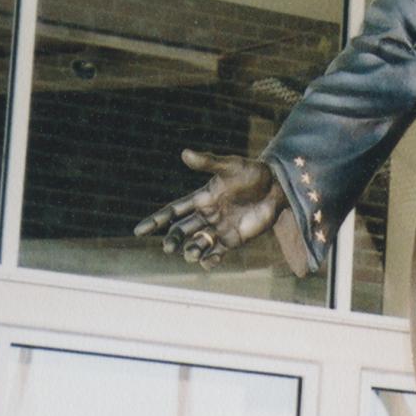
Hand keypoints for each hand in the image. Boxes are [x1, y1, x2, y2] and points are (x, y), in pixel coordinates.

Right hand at [133, 149, 284, 270]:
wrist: (277, 187)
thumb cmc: (252, 173)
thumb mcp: (230, 166)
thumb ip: (208, 162)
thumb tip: (185, 153)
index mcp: (201, 198)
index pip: (173, 211)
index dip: (156, 220)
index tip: (139, 230)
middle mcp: (206, 215)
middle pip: (182, 230)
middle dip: (173, 239)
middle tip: (169, 247)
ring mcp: (219, 229)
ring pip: (198, 243)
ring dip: (191, 250)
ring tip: (190, 254)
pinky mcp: (234, 240)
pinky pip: (217, 253)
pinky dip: (210, 260)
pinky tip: (208, 262)